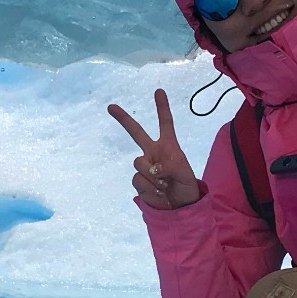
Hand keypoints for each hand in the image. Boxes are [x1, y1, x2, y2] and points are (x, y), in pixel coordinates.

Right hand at [107, 88, 203, 209]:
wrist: (180, 206)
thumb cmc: (185, 185)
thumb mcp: (184, 173)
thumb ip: (170, 166)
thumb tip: (153, 168)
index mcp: (168, 146)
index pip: (165, 123)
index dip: (162, 108)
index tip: (159, 91)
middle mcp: (153, 152)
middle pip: (136, 132)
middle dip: (123, 119)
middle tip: (111, 107)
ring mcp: (145, 167)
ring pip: (139, 164)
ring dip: (154, 177)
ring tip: (165, 185)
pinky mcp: (139, 182)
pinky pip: (138, 180)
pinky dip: (150, 188)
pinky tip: (159, 192)